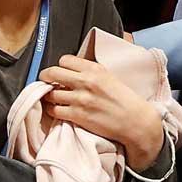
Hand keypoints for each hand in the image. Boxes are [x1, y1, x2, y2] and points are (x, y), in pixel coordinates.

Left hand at [40, 55, 164, 170]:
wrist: (135, 121)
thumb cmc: (125, 100)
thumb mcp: (110, 77)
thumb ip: (91, 73)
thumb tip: (72, 73)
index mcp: (95, 69)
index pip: (65, 60)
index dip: (60, 66)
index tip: (60, 72)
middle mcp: (86, 81)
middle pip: (52, 73)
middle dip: (46, 77)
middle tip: (46, 82)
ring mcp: (80, 99)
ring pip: (51, 93)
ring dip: (49, 96)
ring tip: (53, 99)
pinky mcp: (78, 115)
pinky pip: (54, 110)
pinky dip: (52, 110)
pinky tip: (57, 110)